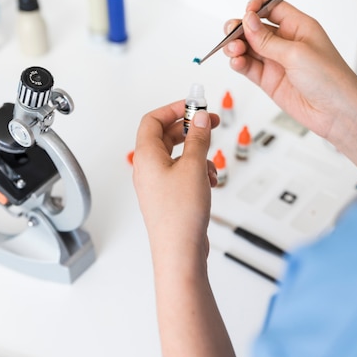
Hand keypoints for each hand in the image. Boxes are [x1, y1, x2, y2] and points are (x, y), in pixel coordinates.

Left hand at [133, 100, 218, 265]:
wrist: (180, 251)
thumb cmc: (180, 213)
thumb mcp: (194, 166)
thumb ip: (198, 138)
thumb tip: (200, 118)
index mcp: (146, 156)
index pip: (153, 120)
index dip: (174, 109)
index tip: (194, 105)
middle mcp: (147, 168)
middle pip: (165, 136)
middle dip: (190, 130)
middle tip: (210, 124)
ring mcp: (157, 183)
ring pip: (178, 156)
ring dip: (198, 155)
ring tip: (210, 166)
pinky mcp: (168, 196)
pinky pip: (183, 174)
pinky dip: (198, 172)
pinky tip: (210, 182)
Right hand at [224, 0, 356, 176]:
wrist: (336, 112)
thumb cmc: (331, 80)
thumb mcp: (297, 53)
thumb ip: (268, 40)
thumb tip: (247, 22)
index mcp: (298, 27)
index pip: (272, 8)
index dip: (256, 7)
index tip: (246, 13)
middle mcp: (285, 42)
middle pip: (254, 28)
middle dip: (240, 28)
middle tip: (232, 34)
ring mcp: (276, 61)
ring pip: (247, 48)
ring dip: (236, 47)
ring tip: (234, 51)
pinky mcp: (268, 80)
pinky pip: (248, 67)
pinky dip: (238, 63)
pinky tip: (238, 62)